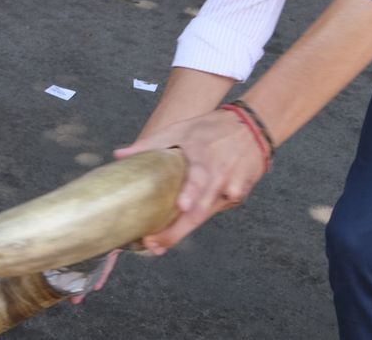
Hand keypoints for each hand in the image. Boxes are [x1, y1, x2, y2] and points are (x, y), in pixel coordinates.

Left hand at [113, 109, 268, 253]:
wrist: (252, 126)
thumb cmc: (210, 128)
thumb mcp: (181, 129)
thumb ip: (151, 143)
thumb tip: (119, 155)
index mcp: (205, 158)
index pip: (199, 178)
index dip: (191, 193)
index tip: (181, 206)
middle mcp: (220, 177)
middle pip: (201, 210)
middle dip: (177, 231)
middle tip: (154, 244)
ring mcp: (232, 189)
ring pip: (206, 214)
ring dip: (183, 230)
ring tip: (160, 244)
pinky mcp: (239, 196)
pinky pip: (216, 209)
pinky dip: (199, 216)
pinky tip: (184, 226)